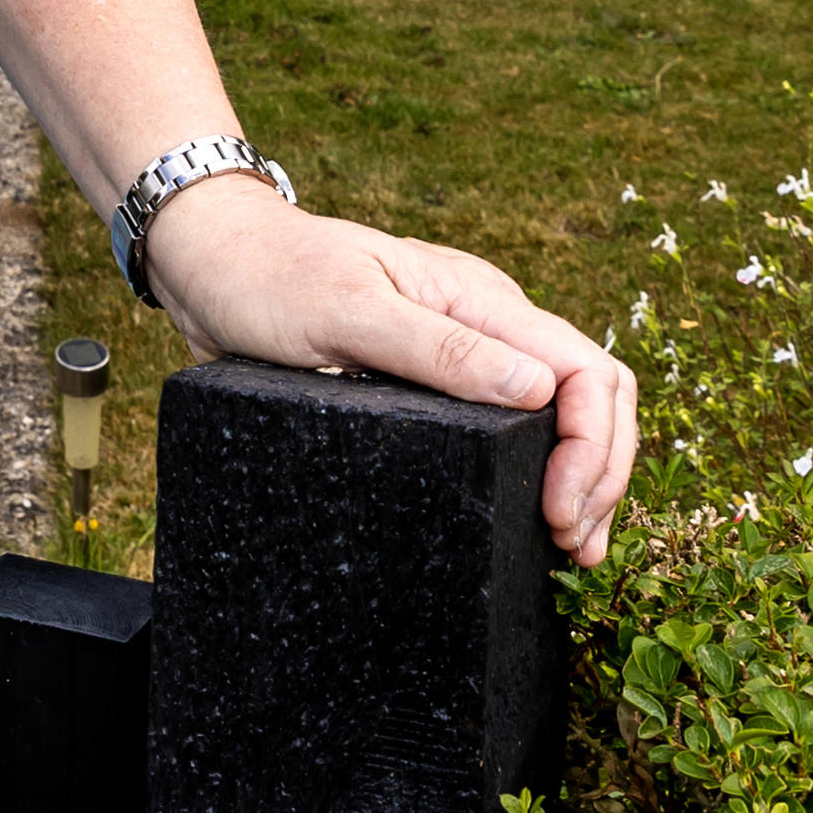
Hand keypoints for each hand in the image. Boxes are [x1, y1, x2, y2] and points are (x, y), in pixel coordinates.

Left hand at [139, 177, 641, 565]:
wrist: (210, 264)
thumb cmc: (270, 278)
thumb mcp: (348, 311)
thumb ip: (439, 348)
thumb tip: (538, 393)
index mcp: (480, 299)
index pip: (586, 372)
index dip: (593, 448)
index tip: (561, 512)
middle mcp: (486, 323)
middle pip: (593, 394)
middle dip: (602, 472)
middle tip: (574, 547)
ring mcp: (464, 352)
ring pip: (562, 411)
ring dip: (583, 476)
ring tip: (570, 548)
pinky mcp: (432, 381)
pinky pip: (509, 424)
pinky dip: (535, 469)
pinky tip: (526, 514)